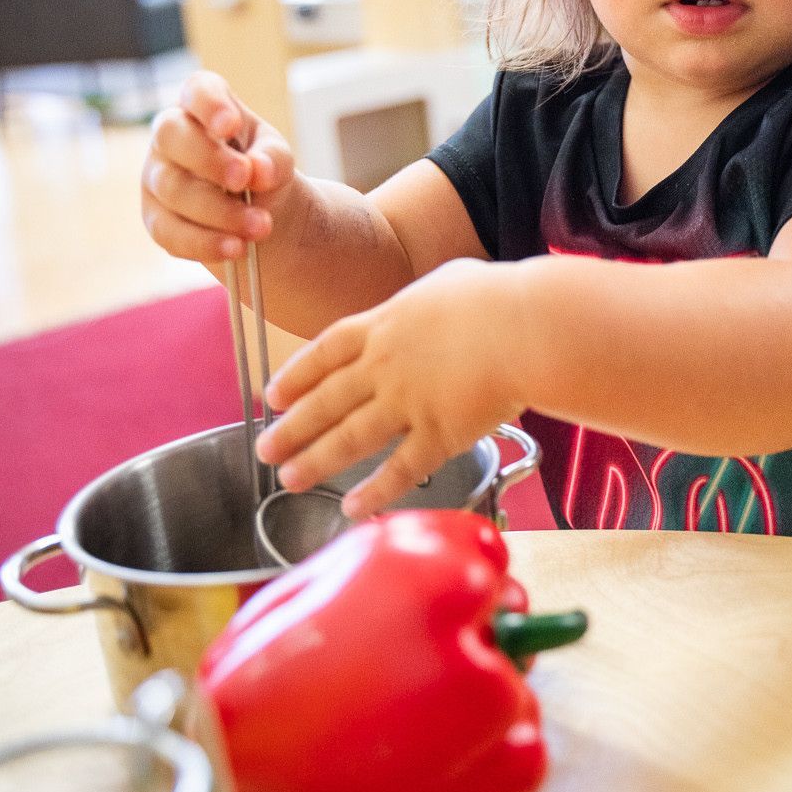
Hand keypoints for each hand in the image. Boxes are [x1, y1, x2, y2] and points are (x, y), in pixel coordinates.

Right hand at [141, 71, 297, 263]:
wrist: (259, 213)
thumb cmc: (263, 169)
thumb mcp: (277, 157)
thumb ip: (272, 158)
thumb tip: (259, 171)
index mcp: (202, 107)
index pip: (196, 90)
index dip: (208, 105)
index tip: (230, 125)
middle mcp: (171, 136)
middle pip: (172, 136)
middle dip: (209, 160)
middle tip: (245, 179)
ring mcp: (157, 177)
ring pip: (173, 189)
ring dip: (219, 211)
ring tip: (261, 226)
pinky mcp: (156, 218)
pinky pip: (170, 231)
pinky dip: (205, 242)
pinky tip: (235, 247)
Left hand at [256, 260, 524, 516]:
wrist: (525, 326)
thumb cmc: (498, 298)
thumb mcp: (448, 281)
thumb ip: (425, 301)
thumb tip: (428, 303)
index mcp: (385, 324)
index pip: (326, 352)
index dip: (296, 375)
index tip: (273, 395)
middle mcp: (385, 366)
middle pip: (327, 400)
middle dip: (292, 428)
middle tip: (266, 449)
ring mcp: (408, 402)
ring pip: (350, 438)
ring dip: (317, 461)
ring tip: (290, 479)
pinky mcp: (439, 434)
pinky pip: (399, 470)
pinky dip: (375, 493)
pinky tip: (354, 510)